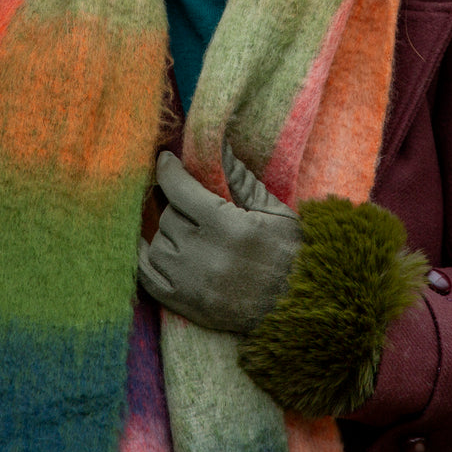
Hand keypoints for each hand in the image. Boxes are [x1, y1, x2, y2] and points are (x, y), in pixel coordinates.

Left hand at [137, 144, 301, 332]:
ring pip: (158, 245)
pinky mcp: (189, 307)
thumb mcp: (273, 210)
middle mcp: (206, 257)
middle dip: (178, 205)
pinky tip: (152, 245)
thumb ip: (239, 178)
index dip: (169, 170)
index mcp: (230, 228)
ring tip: (188, 229)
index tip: (166, 159)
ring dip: (167, 233)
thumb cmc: (292, 252)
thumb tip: (217, 145)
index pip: (180, 190)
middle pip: (169, 217)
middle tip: (191, 202)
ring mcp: (194, 285)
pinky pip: (148, 279)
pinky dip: (146, 260)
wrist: (305, 305)